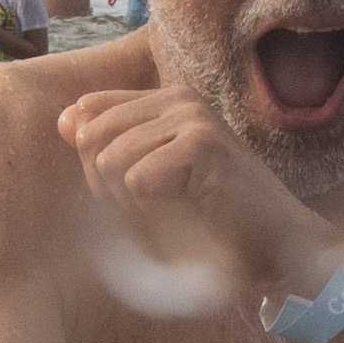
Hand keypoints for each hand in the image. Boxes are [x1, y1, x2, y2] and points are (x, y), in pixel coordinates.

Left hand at [57, 80, 340, 295]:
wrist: (280, 243)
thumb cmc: (218, 217)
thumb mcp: (153, 179)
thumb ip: (108, 147)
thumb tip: (64, 122)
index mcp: (167, 100)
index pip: (89, 111)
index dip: (92, 160)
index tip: (132, 190)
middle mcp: (179, 99)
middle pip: (92, 136)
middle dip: (104, 184)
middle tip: (152, 208)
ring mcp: (193, 117)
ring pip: (109, 159)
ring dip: (128, 201)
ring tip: (170, 213)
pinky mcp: (203, 144)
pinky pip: (135, 180)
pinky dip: (150, 209)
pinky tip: (184, 214)